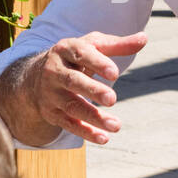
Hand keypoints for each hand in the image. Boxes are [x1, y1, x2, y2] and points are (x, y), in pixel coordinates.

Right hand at [26, 30, 147, 144]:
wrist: (34, 76)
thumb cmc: (74, 57)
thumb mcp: (92, 45)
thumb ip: (117, 45)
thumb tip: (144, 38)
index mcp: (66, 50)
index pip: (81, 54)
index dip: (97, 63)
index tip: (115, 73)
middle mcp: (55, 71)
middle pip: (73, 81)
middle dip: (92, 90)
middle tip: (112, 98)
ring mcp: (52, 94)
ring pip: (72, 106)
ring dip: (93, 117)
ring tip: (116, 125)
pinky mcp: (52, 113)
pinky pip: (69, 124)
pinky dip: (86, 132)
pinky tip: (104, 138)